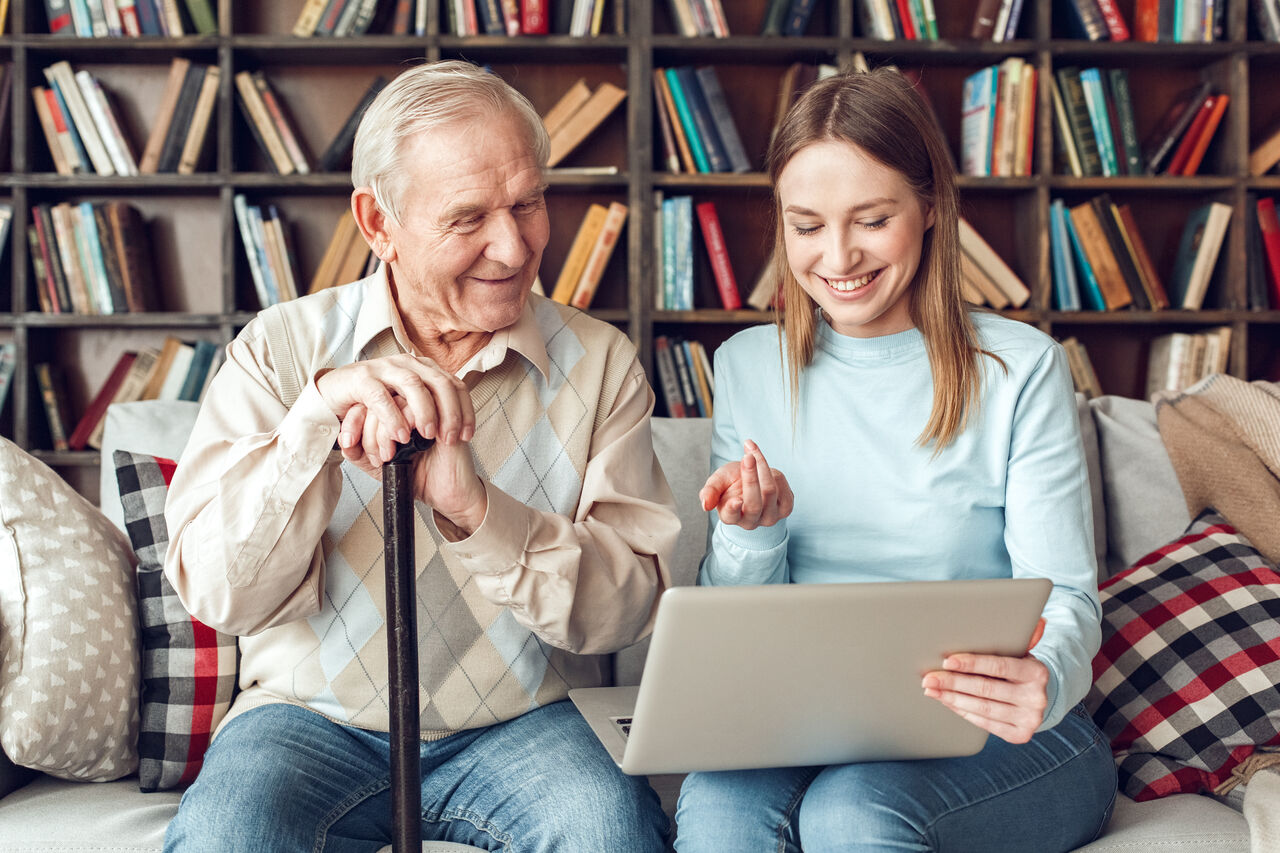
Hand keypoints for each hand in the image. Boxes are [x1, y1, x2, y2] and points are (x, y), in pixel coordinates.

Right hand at [318, 353, 474, 466]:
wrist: (332, 395)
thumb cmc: (373, 403)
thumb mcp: (407, 404)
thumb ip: (430, 406)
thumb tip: (457, 424)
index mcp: (423, 369)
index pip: (455, 385)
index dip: (465, 411)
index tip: (467, 437)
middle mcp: (407, 364)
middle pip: (440, 384)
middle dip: (450, 412)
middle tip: (450, 439)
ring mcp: (384, 368)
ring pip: (414, 386)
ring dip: (425, 412)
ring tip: (429, 436)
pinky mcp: (362, 378)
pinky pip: (381, 397)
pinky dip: (393, 417)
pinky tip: (400, 435)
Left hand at [337, 393, 486, 536]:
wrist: (447, 495)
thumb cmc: (419, 478)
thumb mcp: (378, 466)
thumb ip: (358, 452)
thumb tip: (343, 439)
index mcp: (391, 413)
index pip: (364, 403)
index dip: (352, 423)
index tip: (350, 443)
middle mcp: (407, 406)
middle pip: (376, 402)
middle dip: (369, 434)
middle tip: (380, 458)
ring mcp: (425, 407)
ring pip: (393, 403)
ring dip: (385, 433)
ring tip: (392, 455)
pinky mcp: (441, 412)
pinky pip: (414, 409)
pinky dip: (406, 429)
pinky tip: (409, 448)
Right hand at [698, 440, 792, 529]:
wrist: (753, 478)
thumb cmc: (731, 482)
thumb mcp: (718, 481)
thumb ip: (710, 491)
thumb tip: (705, 505)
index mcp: (730, 516)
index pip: (731, 516)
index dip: (733, 509)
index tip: (736, 499)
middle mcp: (751, 521)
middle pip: (754, 504)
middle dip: (751, 478)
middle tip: (747, 457)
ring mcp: (770, 517)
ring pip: (769, 492)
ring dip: (762, 467)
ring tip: (751, 452)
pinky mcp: (785, 508)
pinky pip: (782, 487)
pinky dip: (773, 471)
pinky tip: (763, 464)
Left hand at [921, 617, 1048, 744]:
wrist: (1039, 698)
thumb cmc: (1020, 669)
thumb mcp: (1022, 651)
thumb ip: (1023, 637)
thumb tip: (1037, 620)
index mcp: (1037, 672)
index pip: (998, 666)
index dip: (971, 664)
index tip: (947, 662)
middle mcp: (1036, 698)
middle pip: (986, 688)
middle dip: (953, 683)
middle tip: (929, 678)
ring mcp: (1029, 719)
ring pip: (982, 708)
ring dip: (952, 698)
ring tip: (932, 690)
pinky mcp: (1019, 735)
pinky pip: (984, 723)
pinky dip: (962, 711)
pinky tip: (947, 702)